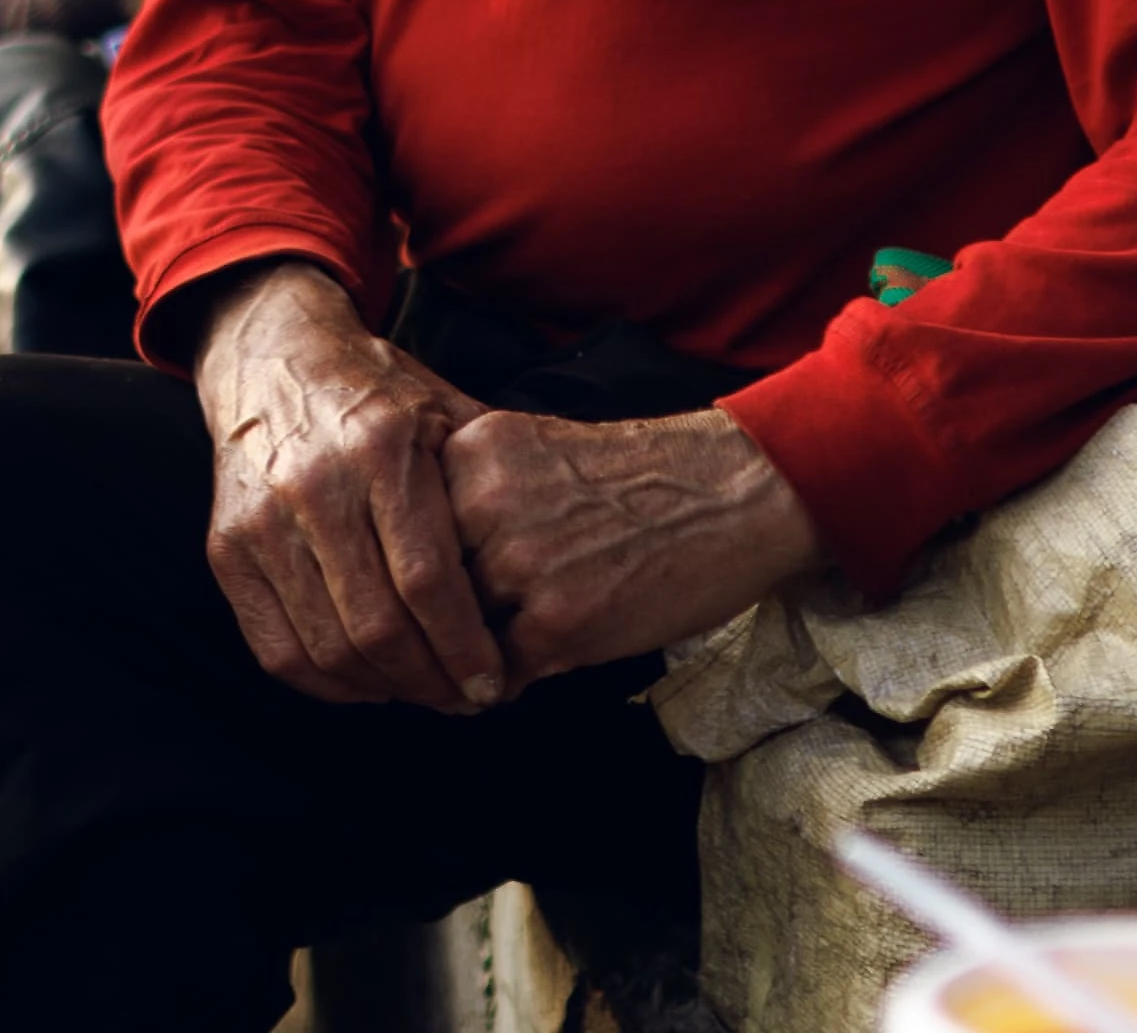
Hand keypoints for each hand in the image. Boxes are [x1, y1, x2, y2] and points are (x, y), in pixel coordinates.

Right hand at [190, 262, 507, 712]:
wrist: (271, 356)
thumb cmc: (374, 392)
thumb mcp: (443, 409)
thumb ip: (490, 478)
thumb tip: (547, 562)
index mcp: (381, 450)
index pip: (428, 582)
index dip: (464, 647)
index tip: (492, 682)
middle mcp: (314, 487)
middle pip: (378, 627)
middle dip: (431, 682)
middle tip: (462, 699)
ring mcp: (261, 521)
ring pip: (327, 648)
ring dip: (384, 689)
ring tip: (420, 691)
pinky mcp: (226, 549)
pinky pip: (275, 648)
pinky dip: (325, 683)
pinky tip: (365, 680)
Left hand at [443, 407, 821, 690]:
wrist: (733, 492)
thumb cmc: (638, 478)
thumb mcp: (533, 452)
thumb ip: (473, 496)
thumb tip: (416, 573)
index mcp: (470, 452)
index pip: (403, 529)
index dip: (408, 573)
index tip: (410, 600)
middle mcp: (484, 502)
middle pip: (419, 585)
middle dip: (427, 623)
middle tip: (432, 650)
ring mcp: (520, 563)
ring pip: (452, 634)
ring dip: (461, 659)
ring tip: (476, 668)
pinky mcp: (559, 621)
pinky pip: (499, 672)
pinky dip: (502, 683)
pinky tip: (520, 674)